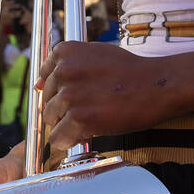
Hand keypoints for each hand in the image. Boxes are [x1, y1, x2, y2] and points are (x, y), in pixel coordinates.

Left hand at [38, 41, 165, 152]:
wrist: (157, 85)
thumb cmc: (129, 72)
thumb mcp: (94, 55)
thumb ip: (65, 66)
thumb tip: (37, 85)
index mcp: (65, 51)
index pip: (44, 79)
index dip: (61, 92)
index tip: (79, 95)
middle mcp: (63, 70)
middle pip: (47, 101)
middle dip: (64, 109)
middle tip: (91, 108)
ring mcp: (70, 94)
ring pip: (51, 121)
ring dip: (68, 125)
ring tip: (93, 118)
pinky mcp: (80, 118)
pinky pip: (58, 139)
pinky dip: (69, 141)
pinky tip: (87, 134)